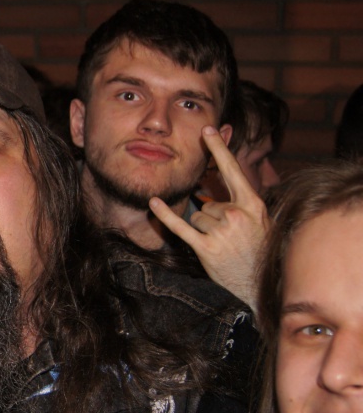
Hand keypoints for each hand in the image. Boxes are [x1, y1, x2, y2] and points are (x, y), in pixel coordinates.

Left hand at [148, 126, 270, 311]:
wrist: (259, 283)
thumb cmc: (259, 250)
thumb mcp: (259, 220)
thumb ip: (239, 201)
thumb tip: (217, 182)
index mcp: (253, 204)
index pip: (232, 170)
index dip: (219, 149)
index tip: (207, 129)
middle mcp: (236, 215)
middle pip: (208, 202)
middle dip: (213, 217)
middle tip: (229, 236)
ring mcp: (221, 232)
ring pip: (198, 216)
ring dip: (204, 229)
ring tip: (222, 244)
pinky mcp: (206, 248)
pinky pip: (181, 226)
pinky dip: (165, 216)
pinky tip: (153, 203)